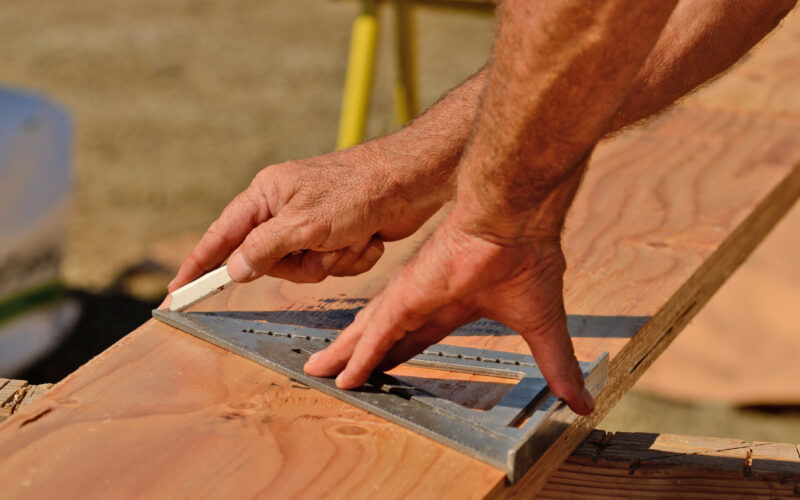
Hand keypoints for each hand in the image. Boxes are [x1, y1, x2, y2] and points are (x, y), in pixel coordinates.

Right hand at [168, 145, 446, 290]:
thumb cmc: (356, 191)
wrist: (410, 183)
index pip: (222, 235)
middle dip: (302, 264)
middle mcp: (285, 209)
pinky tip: (367, 238)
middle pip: (270, 263)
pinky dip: (353, 258)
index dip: (199, 264)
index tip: (178, 291)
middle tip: (322, 245)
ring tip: (351, 236)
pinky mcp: (339, 237)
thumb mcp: (303, 223)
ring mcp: (313, 225)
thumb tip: (234, 269)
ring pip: (306, 270)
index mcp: (267, 195)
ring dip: (333, 261)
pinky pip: (334, 268)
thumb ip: (263, 249)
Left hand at [303, 206, 594, 415]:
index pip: (420, 337)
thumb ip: (556, 364)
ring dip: (347, 355)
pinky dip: (358, 358)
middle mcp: (427, 298)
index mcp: (456, 300)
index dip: (400, 355)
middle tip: (340, 375)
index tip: (384, 370)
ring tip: (320, 372)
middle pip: (385, 336)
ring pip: (370, 333)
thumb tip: (582, 403)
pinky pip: (376, 335)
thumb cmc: (529, 255)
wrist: (515, 218)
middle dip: (363, 356)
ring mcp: (413, 295)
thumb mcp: (541, 325)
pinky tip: (342, 377)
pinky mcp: (406, 295)